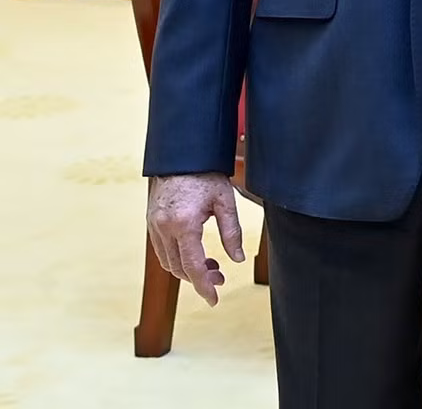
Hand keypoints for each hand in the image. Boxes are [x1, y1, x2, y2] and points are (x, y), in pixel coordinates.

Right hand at [147, 173, 245, 306]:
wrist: (181, 156)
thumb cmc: (206, 175)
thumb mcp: (226, 202)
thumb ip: (232, 232)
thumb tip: (238, 259)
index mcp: (183, 224)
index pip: (192, 266)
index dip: (204, 285)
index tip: (214, 299)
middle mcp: (163, 228)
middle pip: (179, 268)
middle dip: (199, 279)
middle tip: (220, 278)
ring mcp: (153, 226)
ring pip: (168, 262)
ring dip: (188, 270)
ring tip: (211, 266)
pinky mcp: (151, 223)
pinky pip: (162, 250)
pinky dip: (177, 259)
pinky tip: (195, 255)